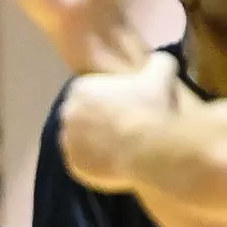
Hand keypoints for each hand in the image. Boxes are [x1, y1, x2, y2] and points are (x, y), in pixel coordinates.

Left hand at [60, 51, 183, 192]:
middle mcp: (67, 114)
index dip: (105, 99)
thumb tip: (160, 59)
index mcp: (80, 89)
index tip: (123, 107)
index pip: (87, 92)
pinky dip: (95, 163)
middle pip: (80, 116)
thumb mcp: (160, 74)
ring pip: (79, 141)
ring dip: (93, 142)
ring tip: (119, 146)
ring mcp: (68, 143)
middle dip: (96, 120)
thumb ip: (157, 62)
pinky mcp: (74, 167)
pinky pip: (83, 164)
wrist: (151, 149)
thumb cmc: (151, 108)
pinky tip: (115, 161)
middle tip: (121, 127)